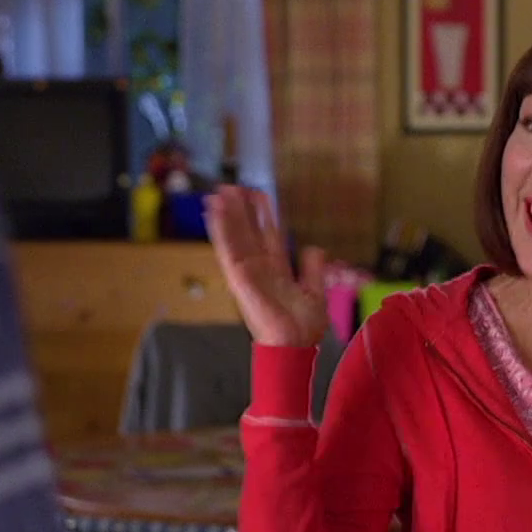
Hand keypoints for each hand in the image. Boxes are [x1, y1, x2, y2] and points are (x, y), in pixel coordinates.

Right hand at [204, 185, 329, 347]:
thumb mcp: (316, 292)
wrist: (295, 345)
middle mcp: (259, 268)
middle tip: (231, 186)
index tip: (256, 195)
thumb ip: (313, 269)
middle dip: (240, 209)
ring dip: (227, 214)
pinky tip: (215, 212)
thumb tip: (314, 248)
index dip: (261, 216)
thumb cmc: (304, 327)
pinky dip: (221, 230)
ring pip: (235, 236)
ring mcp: (247, 272)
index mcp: (276, 270)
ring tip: (220, 192)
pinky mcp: (239, 278)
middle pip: (247, 232)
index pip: (267, 236)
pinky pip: (227, 249)